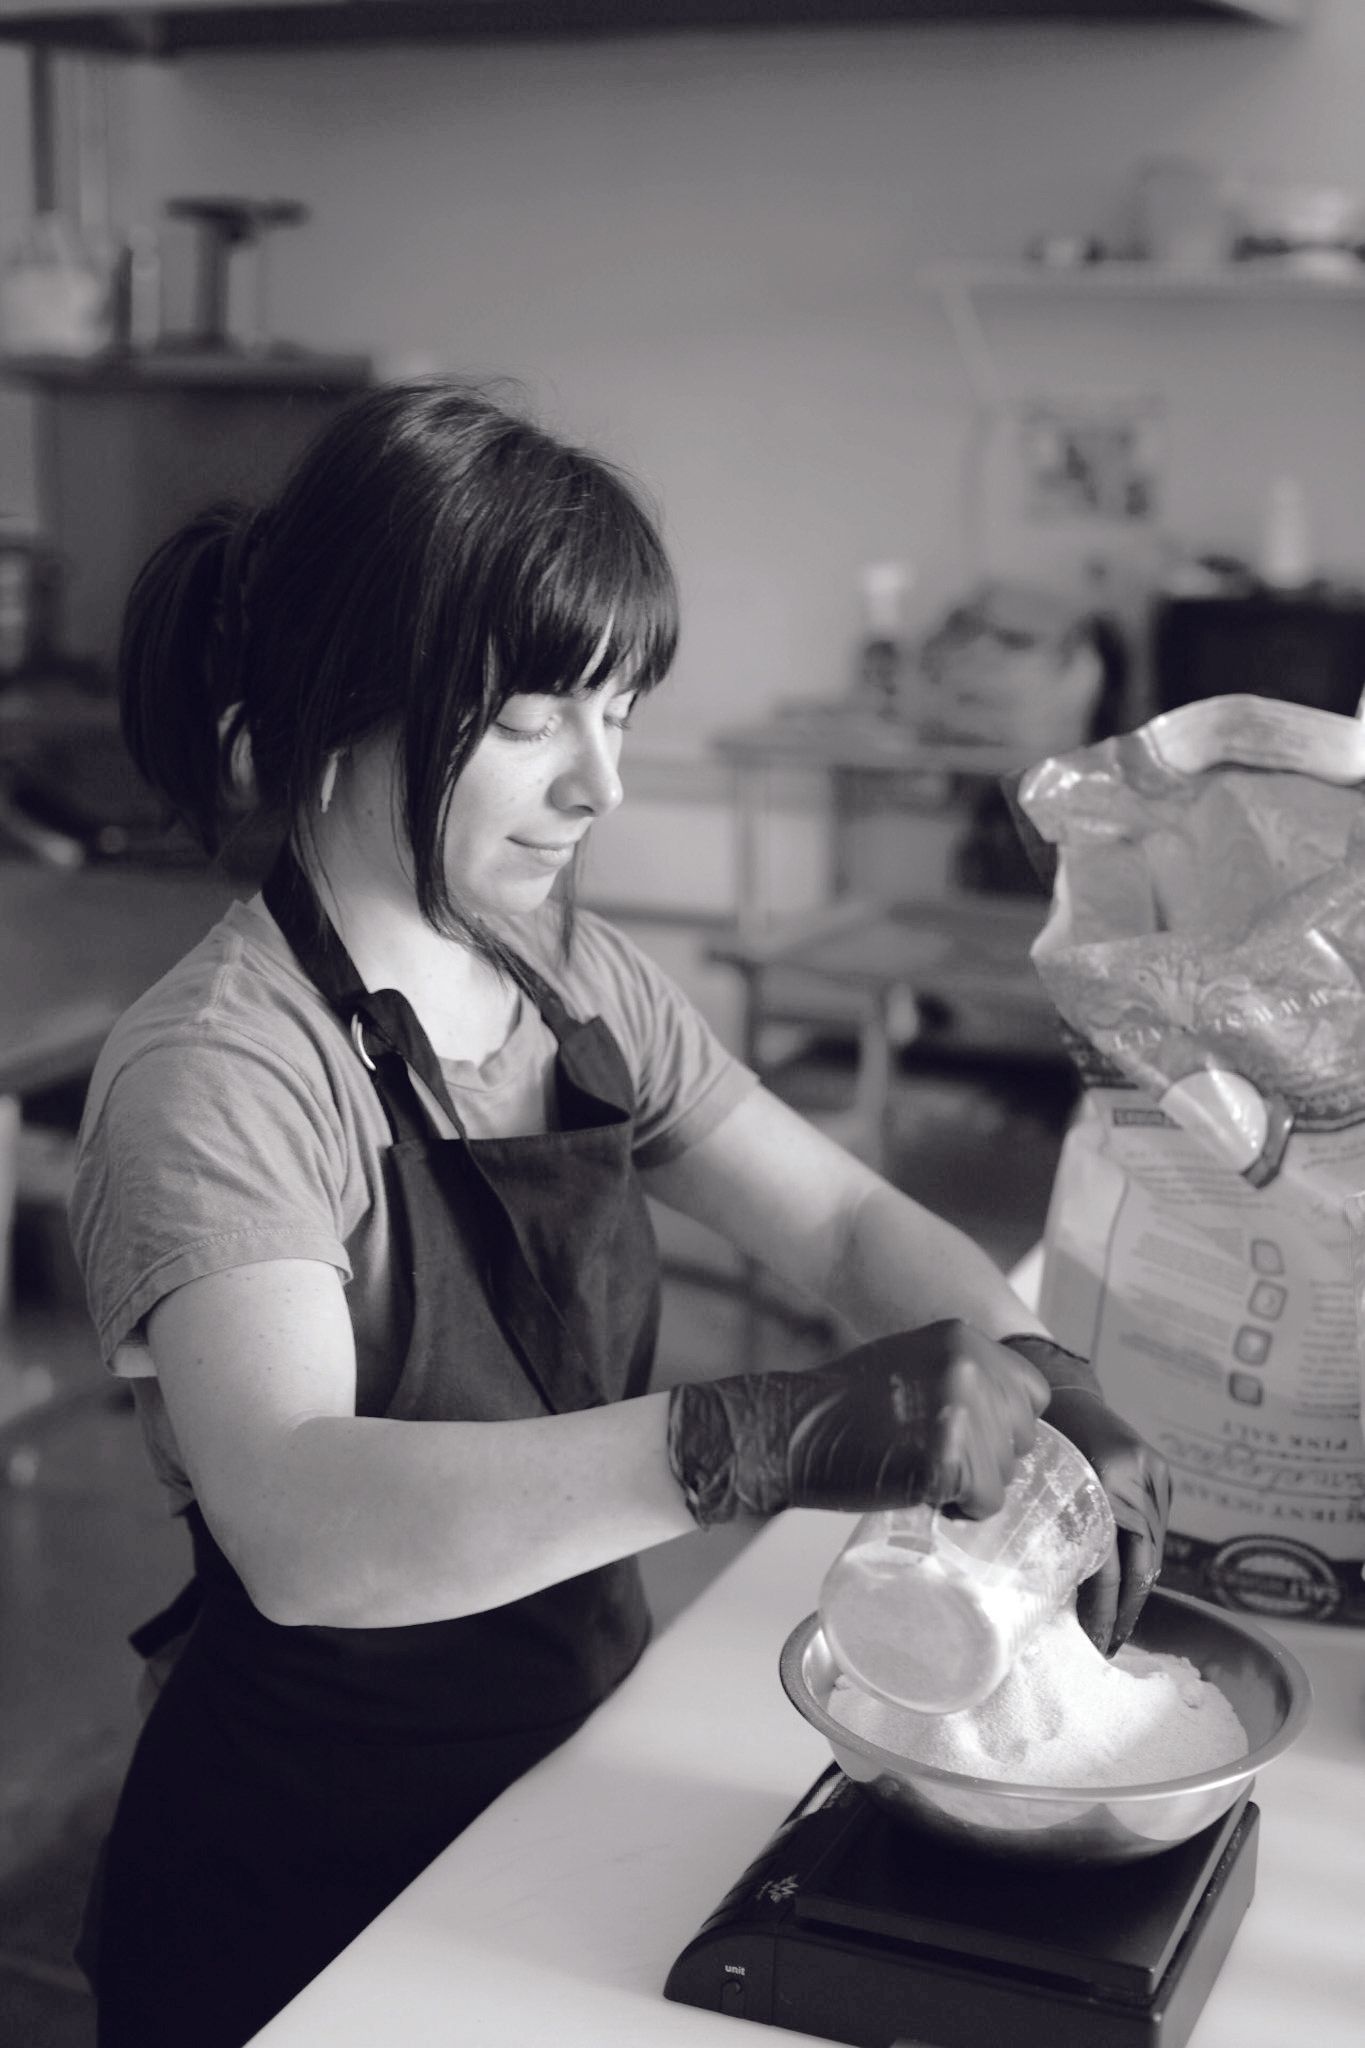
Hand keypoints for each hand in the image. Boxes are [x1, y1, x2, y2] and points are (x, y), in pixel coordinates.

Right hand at [667, 1320, 1048, 1526]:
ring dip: (969, 1486)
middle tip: (931, 1456)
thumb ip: (962, 1376)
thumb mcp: (913, 1363)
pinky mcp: (946, 1456)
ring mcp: (960, 1409)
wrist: (788, 1428)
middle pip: (1022, 1438)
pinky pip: (983, 1503)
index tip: (968, 1437)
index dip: (1003, 1425)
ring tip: (915, 1468)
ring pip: (1005, 1475)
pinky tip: (917, 1489)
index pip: (1030, 1393)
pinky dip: (956, 1509)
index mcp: (965, 1338)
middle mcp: (970, 1366)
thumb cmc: (842, 1404)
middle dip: (987, 1459)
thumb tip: (1007, 1416)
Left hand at [1002, 1335, 1171, 1655]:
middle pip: (1140, 1564)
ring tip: (1116, 1623)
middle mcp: (1137, 1478)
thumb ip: (1041, 1525)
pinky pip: (1157, 1528)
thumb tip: (1026, 1588)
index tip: (1093, 1642)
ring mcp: (1155, 1474)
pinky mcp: (1162, 1473)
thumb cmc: (1036, 1437)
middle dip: (1125, 1609)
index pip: (1111, 1566)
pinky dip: (1142, 1558)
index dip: (1104, 1610)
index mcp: (1103, 1480)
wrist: (1065, 1389)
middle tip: (1106, 1643)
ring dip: (1137, 1588)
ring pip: (1152, 1550)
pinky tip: (1128, 1585)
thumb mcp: (1034, 1481)